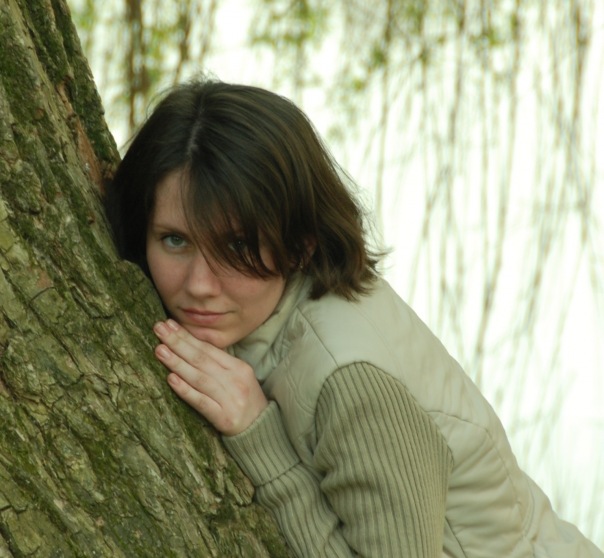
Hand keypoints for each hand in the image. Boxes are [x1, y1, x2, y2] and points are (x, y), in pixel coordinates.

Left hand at [153, 319, 267, 435]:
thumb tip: (190, 345)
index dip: (188, 336)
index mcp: (238, 367)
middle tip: (159, 329)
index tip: (169, 324)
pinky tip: (171, 380)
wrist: (262, 430)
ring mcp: (230, 399)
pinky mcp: (224, 418)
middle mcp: (235, 380)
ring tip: (160, 350)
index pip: (208, 348)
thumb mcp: (238, 377)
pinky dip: (186, 390)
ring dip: (177, 363)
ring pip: (199, 377)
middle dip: (178, 342)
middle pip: (202, 359)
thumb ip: (218, 363)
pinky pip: (201, 402)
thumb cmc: (244, 400)